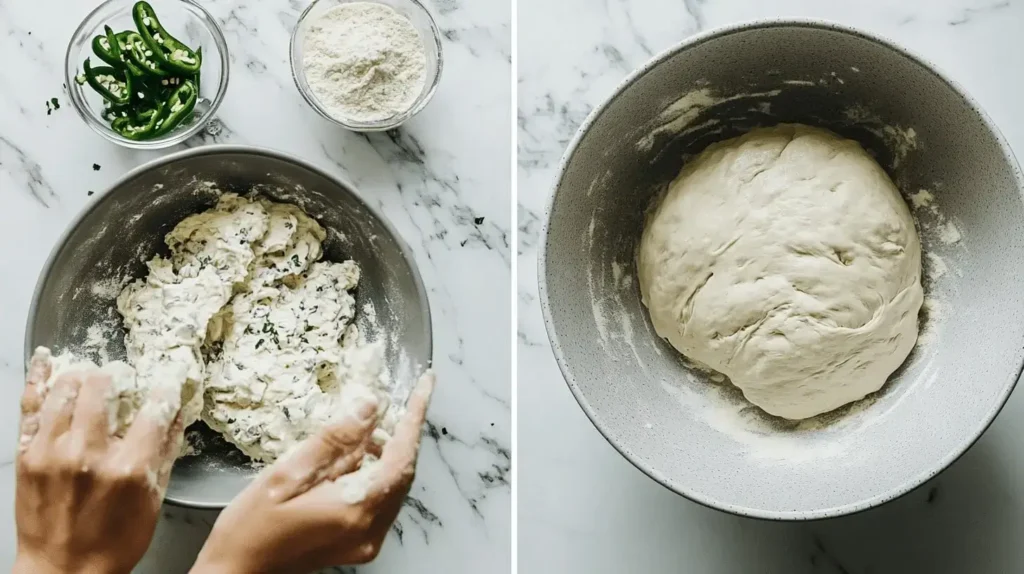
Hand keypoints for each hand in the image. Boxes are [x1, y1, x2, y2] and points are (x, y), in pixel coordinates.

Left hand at [14, 350, 183, 573]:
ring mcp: (53, 452)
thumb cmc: (114, 542)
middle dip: (117, 377)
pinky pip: (30, 406)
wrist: (63, 572)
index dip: (164, 389)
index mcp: (129, 467)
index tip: (167, 382)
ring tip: (89, 377)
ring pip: (66, 388)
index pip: (153, 407)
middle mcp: (89, 454)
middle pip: (103, 386)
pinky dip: (38, 379)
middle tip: (120, 381)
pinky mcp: (28, 455)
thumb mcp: (154, 500)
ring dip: (82, 376)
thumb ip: (165, 452)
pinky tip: (47, 360)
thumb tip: (176, 415)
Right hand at [193, 371, 435, 573]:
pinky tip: (354, 459)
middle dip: (401, 434)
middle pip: (403, 473)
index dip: (415, 417)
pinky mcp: (359, 544)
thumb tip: (371, 406)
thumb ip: (334, 440)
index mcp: (355, 510)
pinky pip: (381, 501)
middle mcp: (371, 530)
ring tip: (366, 430)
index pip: (402, 457)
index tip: (425, 384)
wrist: (236, 572)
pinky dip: (376, 474)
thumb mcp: (286, 474)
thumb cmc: (251, 526)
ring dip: (388, 454)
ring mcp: (367, 541)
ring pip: (394, 486)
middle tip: (396, 402)